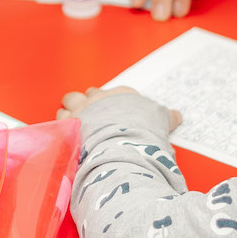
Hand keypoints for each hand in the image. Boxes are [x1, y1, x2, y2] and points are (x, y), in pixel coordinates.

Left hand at [58, 86, 181, 131]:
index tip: (112, 110)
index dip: (110, 102)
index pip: (112, 92)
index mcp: (121, 94)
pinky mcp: (68, 125)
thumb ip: (166, 117)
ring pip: (70, 102)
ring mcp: (82, 110)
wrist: (122, 144)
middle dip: (89, 103)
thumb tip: (176, 116)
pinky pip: (60, 119)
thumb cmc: (143, 131)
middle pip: (89, 94)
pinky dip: (62, 126)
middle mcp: (100, 98)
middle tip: (93, 116)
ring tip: (76, 122)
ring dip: (71, 111)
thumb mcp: (161, 121)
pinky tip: (66, 133)